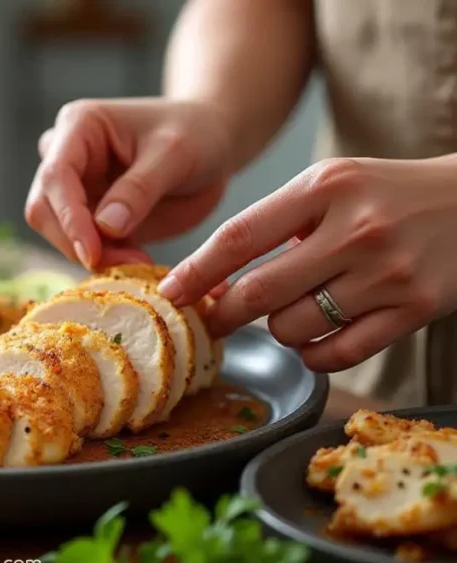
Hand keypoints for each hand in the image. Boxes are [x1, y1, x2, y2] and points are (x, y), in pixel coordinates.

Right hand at [24, 97, 233, 269]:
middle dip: (76, 242)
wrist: (212, 145)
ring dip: (92, 255)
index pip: (55, 176)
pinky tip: (138, 261)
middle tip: (125, 262)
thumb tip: (104, 227)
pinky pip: (82, 246)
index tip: (92, 253)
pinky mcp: (89, 216)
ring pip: (58, 232)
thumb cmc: (195, 133)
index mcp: (79, 127)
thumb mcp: (175, 154)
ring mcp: (75, 188)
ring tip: (139, 261)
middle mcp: (66, 156)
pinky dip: (105, 261)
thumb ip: (139, 189)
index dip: (69, 217)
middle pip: (44, 208)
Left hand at [159, 155, 456, 371]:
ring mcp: (388, 273)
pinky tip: (318, 336)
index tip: (169, 293)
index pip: (240, 237)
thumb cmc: (384, 195)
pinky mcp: (415, 309)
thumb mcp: (329, 185)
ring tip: (291, 311)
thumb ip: (273, 225)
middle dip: (225, 314)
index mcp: (326, 187)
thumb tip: (211, 282)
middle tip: (215, 320)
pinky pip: (337, 354)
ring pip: (294, 328)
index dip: (196, 271)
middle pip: (260, 292)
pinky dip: (314, 354)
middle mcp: (357, 229)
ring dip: (278, 330)